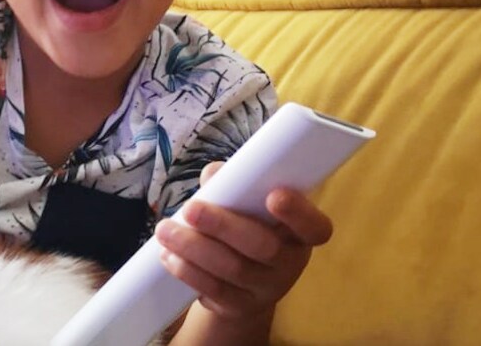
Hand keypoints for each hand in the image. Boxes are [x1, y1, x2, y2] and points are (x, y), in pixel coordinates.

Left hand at [154, 161, 333, 319]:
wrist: (242, 283)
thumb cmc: (246, 228)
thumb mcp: (247, 206)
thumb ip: (235, 184)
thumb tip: (215, 174)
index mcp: (299, 233)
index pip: (315, 228)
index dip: (298, 213)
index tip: (274, 195)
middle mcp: (290, 263)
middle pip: (262, 247)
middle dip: (222, 226)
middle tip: (190, 208)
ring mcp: (267, 289)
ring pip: (232, 269)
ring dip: (193, 247)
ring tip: (165, 229)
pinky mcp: (240, 306)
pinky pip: (213, 290)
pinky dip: (187, 270)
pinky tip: (168, 255)